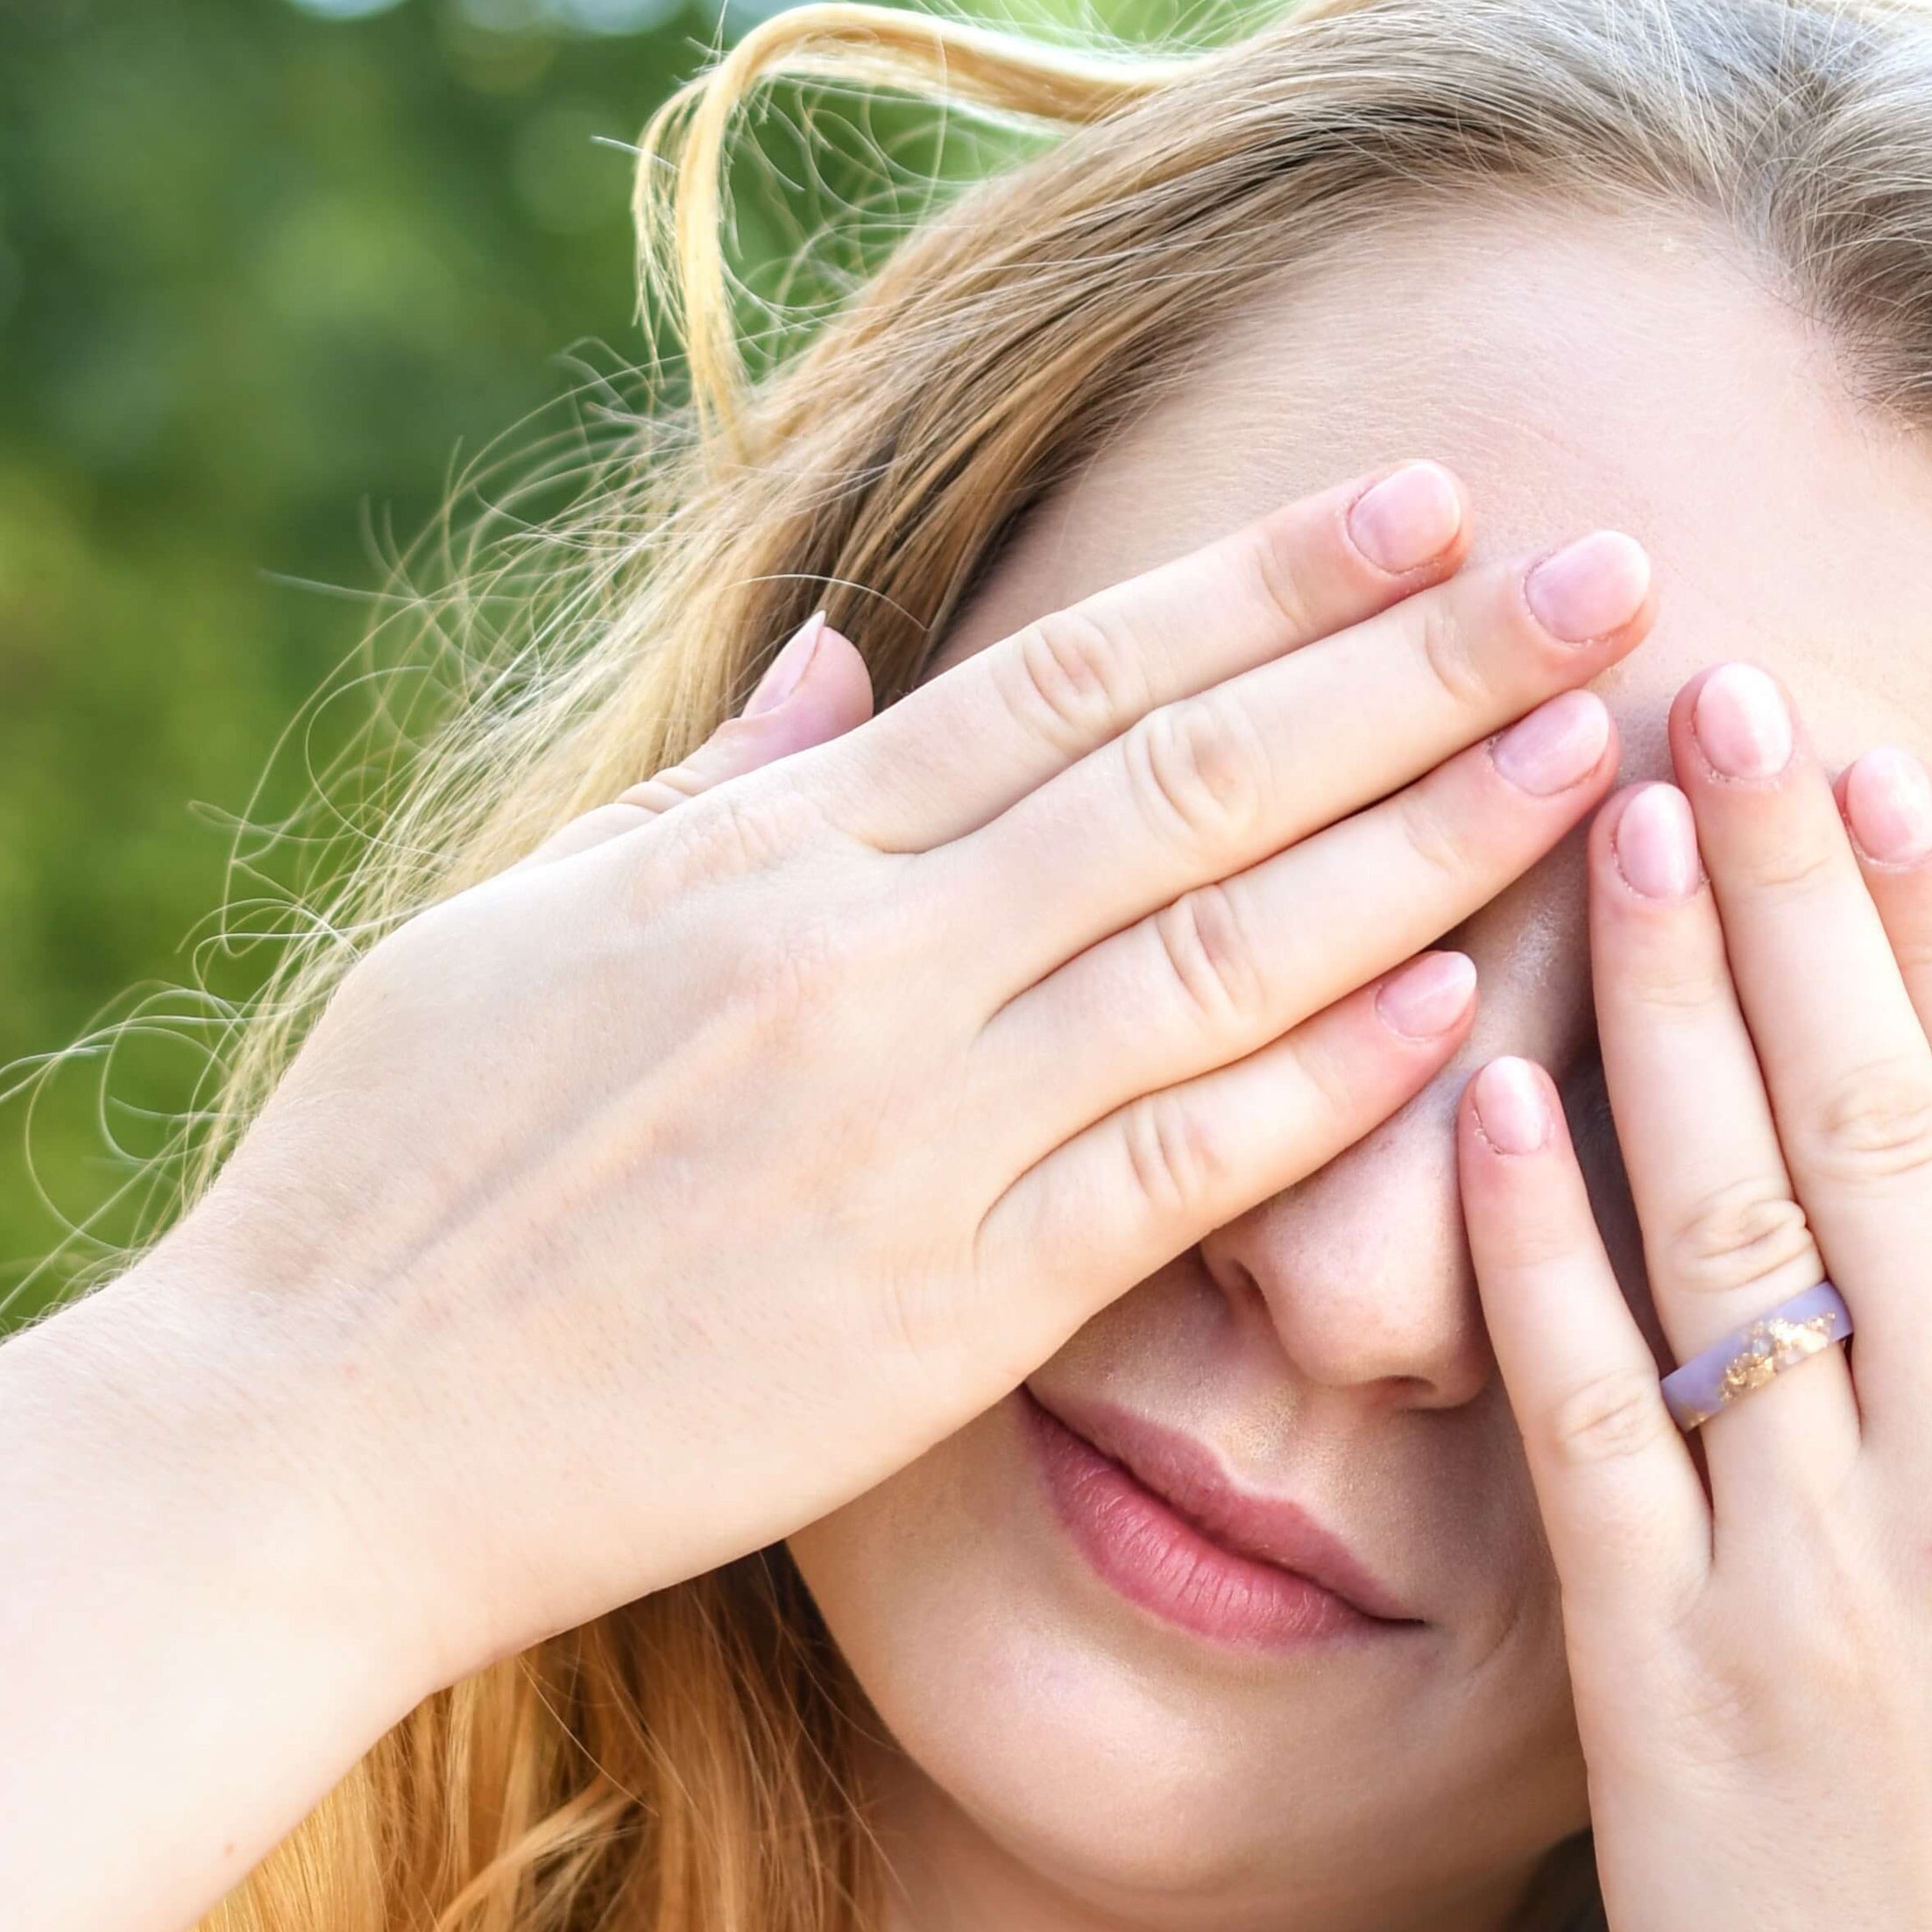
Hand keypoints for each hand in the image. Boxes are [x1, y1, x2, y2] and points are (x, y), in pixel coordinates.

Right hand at [138, 466, 1642, 1694]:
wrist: (324, 1428)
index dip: (1271, 582)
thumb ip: (720, 786)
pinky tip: (1460, 1007)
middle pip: (1194, 774)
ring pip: (1221, 952)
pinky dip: (1321, 1084)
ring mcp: (916, 1134)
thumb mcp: (532, 919)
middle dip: (1416, 664)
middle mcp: (867, 965)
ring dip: (1426, 843)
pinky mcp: (946, 1313)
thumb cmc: (408, 1170)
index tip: (1430, 503)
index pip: (1073, 673)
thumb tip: (849, 657)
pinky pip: (1172, 1173)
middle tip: (1608, 573)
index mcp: (775, 856)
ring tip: (1589, 753)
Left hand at [1457, 665, 1931, 1931]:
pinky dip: (1531, 1249)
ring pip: (1725, 1232)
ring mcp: (1810, 1591)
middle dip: (1789, 895)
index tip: (1880, 782)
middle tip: (1712, 694)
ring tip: (1595, 818)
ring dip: (1653, 1007)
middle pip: (1873, 1134)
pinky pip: (1583, 1427)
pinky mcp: (1655, 1697)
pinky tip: (1481, 1091)